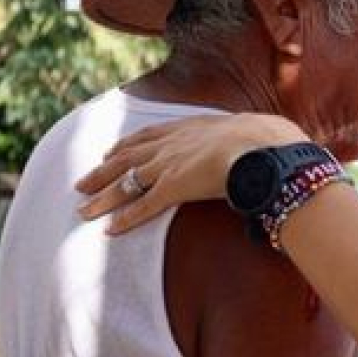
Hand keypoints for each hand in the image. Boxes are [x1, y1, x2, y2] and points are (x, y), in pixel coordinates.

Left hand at [75, 112, 307, 232]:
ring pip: (127, 182)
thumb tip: (276, 145)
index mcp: (194, 126)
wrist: (267, 147)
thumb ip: (256, 139)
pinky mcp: (174, 188)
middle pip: (129, 157)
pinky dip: (125, 218)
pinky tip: (110, 229)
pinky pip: (143, 206)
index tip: (112, 150)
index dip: (130, 144)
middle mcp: (176, 143)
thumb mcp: (261, 131)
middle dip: (104, 170)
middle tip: (81, 182)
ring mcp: (172, 165)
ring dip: (103, 196)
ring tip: (82, 209)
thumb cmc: (274, 139)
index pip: (152, 135)